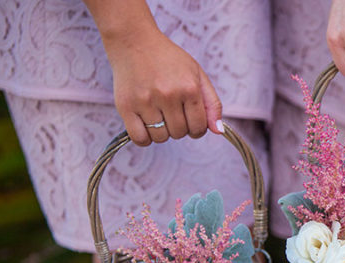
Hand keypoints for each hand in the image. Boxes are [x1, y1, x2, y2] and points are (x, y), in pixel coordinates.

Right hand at [103, 27, 222, 146]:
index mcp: (189, 88)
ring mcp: (145, 101)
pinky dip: (144, 138)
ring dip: (162, 132)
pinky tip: (146, 126)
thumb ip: (212, 103)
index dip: (197, 129)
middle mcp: (168, 95)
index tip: (190, 121)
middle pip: (179, 133)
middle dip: (179, 128)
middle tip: (172, 113)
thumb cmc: (168, 59)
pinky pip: (140, 138)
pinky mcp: (125, 106)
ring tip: (158, 115)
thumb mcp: (197, 74)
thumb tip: (218, 131)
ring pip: (161, 138)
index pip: (199, 127)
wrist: (133, 41)